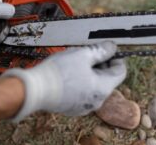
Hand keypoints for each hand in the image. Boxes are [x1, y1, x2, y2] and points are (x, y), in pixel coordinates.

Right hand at [2, 42, 126, 121]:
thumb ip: (100, 50)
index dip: (117, 58)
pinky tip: (69, 73)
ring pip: (94, 86)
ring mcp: (84, 107)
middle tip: (89, 52)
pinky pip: (82, 93)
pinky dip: (81, 82)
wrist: (35, 90)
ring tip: (77, 61)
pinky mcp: (72, 108)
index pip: (120, 72)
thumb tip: (112, 47)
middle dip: (101, 64)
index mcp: (103, 88)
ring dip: (90, 72)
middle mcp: (97, 101)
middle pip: (107, 79)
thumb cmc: (60, 72)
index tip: (108, 49)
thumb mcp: (82, 55)